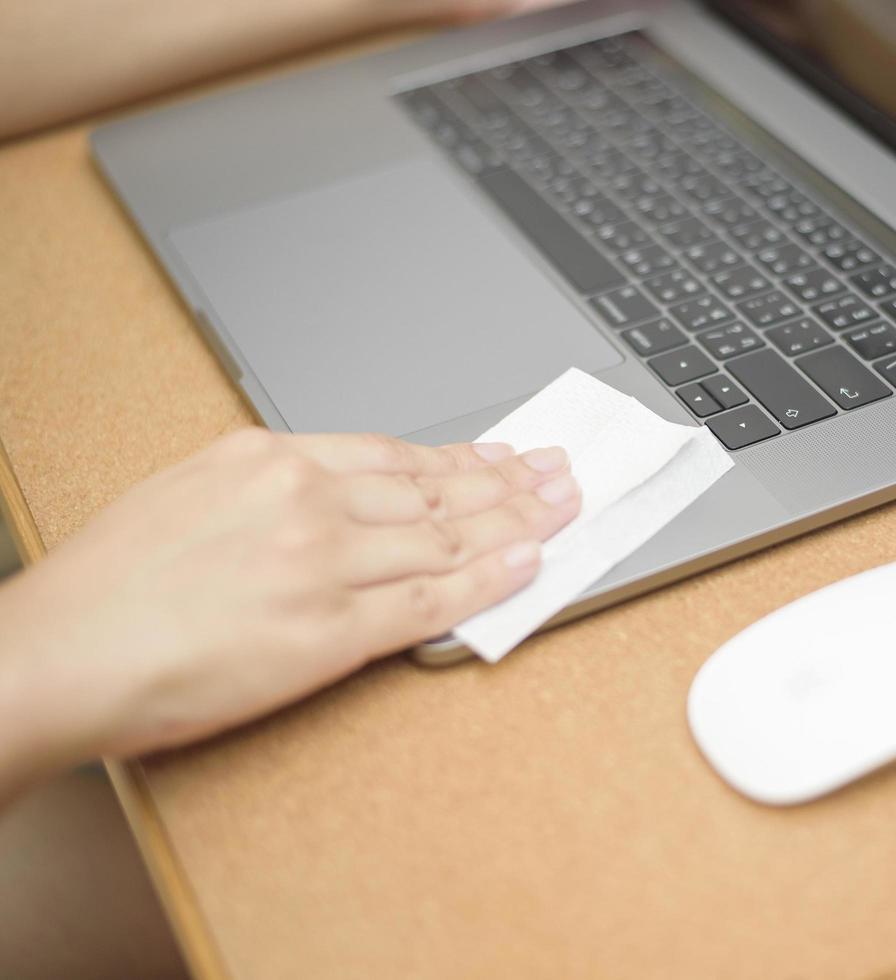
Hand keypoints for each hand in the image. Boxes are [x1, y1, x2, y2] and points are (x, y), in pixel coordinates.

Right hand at [0, 429, 579, 792]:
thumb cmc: (107, 585)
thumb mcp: (186, 495)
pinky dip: (489, 579)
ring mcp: (323, 564)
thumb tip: (328, 492)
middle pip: (435, 489)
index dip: (460, 457)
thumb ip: (265, 489)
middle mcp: (306, 501)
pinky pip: (431, 600)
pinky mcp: (329, 632)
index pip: (394, 455)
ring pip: (446, 537)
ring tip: (564, 509)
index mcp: (268, 460)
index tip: (501, 453)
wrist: (59, 651)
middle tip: (561, 472)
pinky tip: (529, 564)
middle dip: (509, 481)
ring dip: (517, 522)